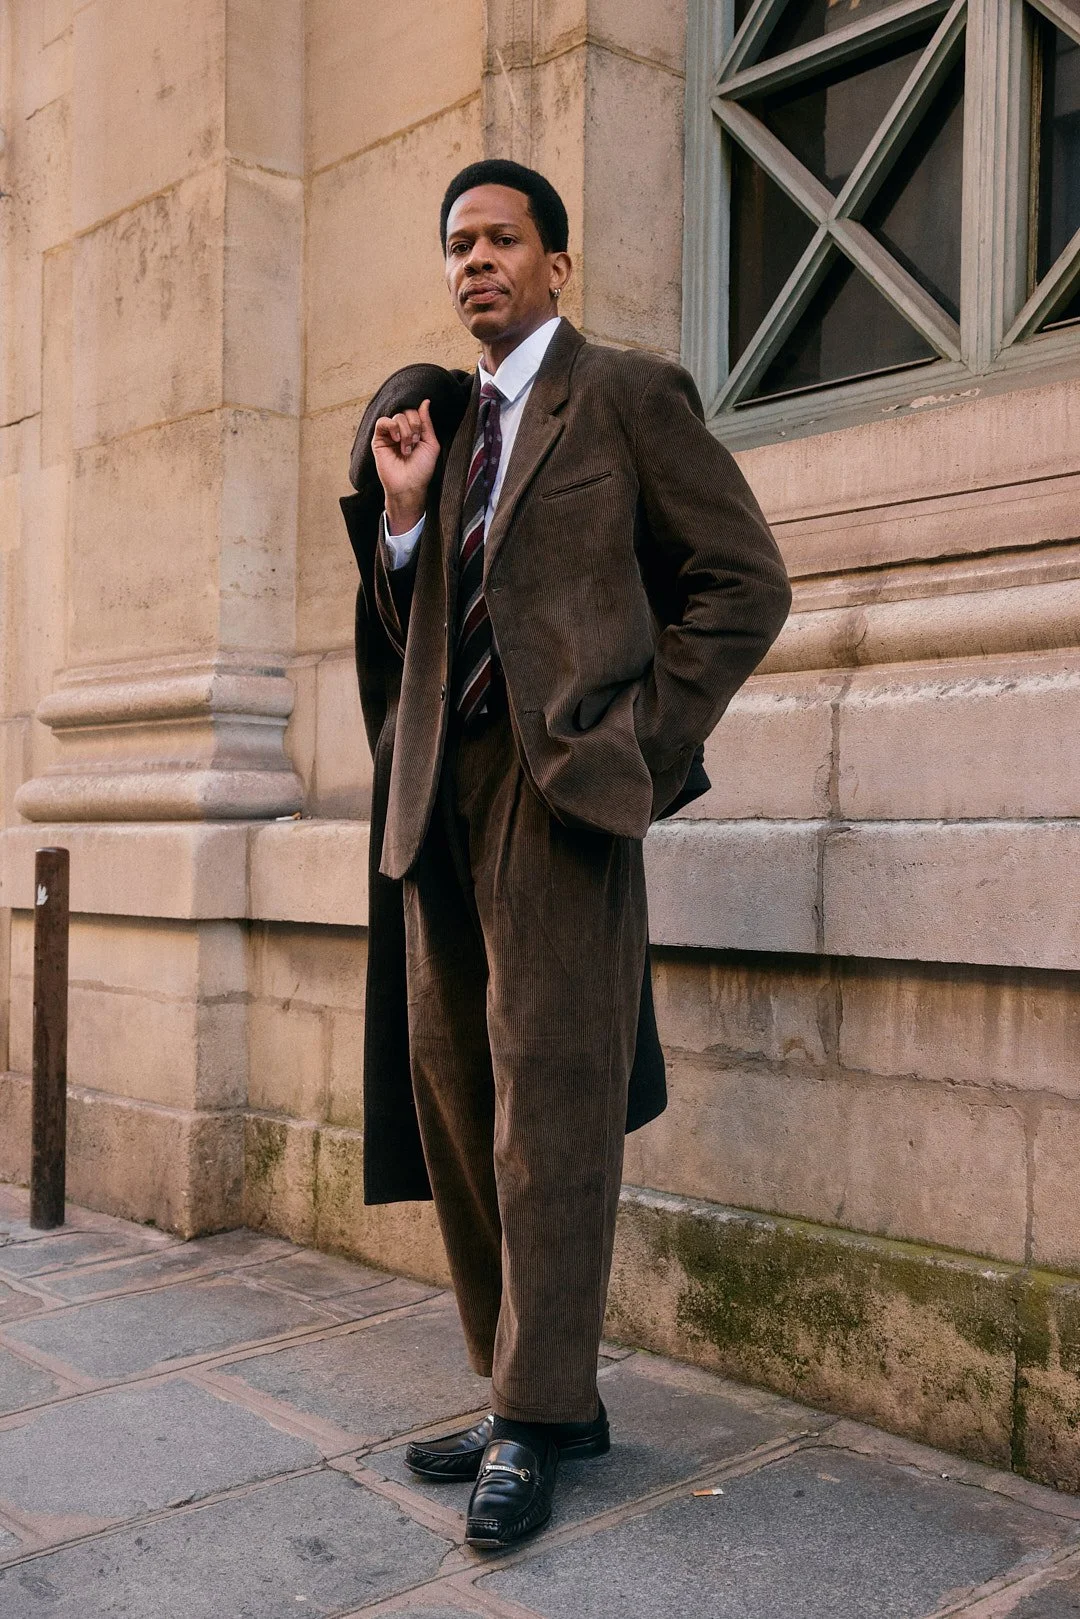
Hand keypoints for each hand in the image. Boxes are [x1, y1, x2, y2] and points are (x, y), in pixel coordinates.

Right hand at [371, 399, 440, 532]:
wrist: (409, 485)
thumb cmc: (421, 469)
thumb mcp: (430, 443)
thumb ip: (426, 422)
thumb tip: (425, 401)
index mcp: (414, 431)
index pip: (415, 412)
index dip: (420, 421)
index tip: (421, 438)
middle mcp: (402, 431)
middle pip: (407, 412)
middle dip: (414, 427)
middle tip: (414, 443)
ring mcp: (389, 435)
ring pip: (397, 416)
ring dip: (405, 431)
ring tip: (406, 448)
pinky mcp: (378, 439)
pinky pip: (382, 421)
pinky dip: (392, 427)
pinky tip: (397, 439)